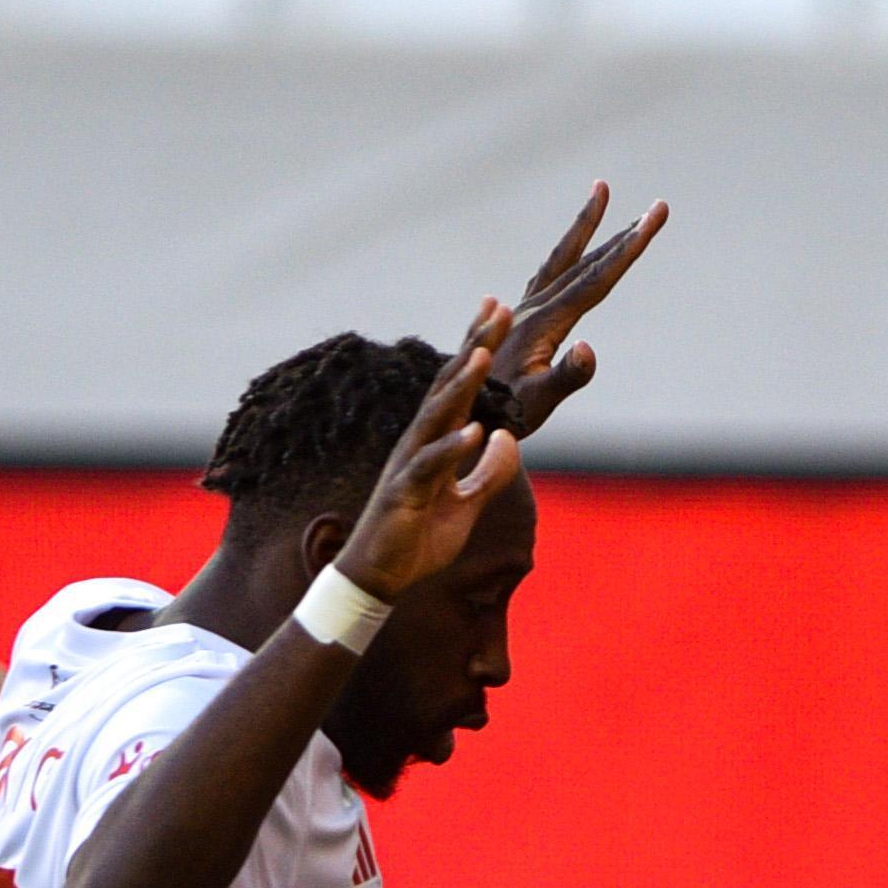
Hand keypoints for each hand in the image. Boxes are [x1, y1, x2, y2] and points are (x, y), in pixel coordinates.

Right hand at [332, 306, 539, 601]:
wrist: (381, 578)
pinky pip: (429, 466)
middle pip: (449, 386)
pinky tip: (474, 430)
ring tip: (483, 355)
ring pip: (436, 416)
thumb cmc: (418, 539)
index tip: (497, 310)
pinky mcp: (404, 493)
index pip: (461, 386)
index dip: (478, 348)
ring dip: (460, 386)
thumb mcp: (466, 504)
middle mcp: (421, 442)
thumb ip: (488, 472)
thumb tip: (507, 437)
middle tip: (495, 309)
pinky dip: (452, 448)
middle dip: (473, 347)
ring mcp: (409, 464)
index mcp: (437, 441)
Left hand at [480, 184, 665, 442]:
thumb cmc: (503, 416)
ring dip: (587, 228)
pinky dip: (564, 257)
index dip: (630, 247)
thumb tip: (589, 349)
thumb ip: (566, 376)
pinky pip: (547, 275)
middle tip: (655, 206)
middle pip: (585, 260)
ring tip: (602, 193)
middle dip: (622, 232)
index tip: (654, 217)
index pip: (597, 278)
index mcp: (546, 321)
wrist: (457, 420)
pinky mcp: (514, 318)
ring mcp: (523, 309)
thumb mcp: (538, 402)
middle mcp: (534, 306)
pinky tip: (568, 258)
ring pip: (563, 260)